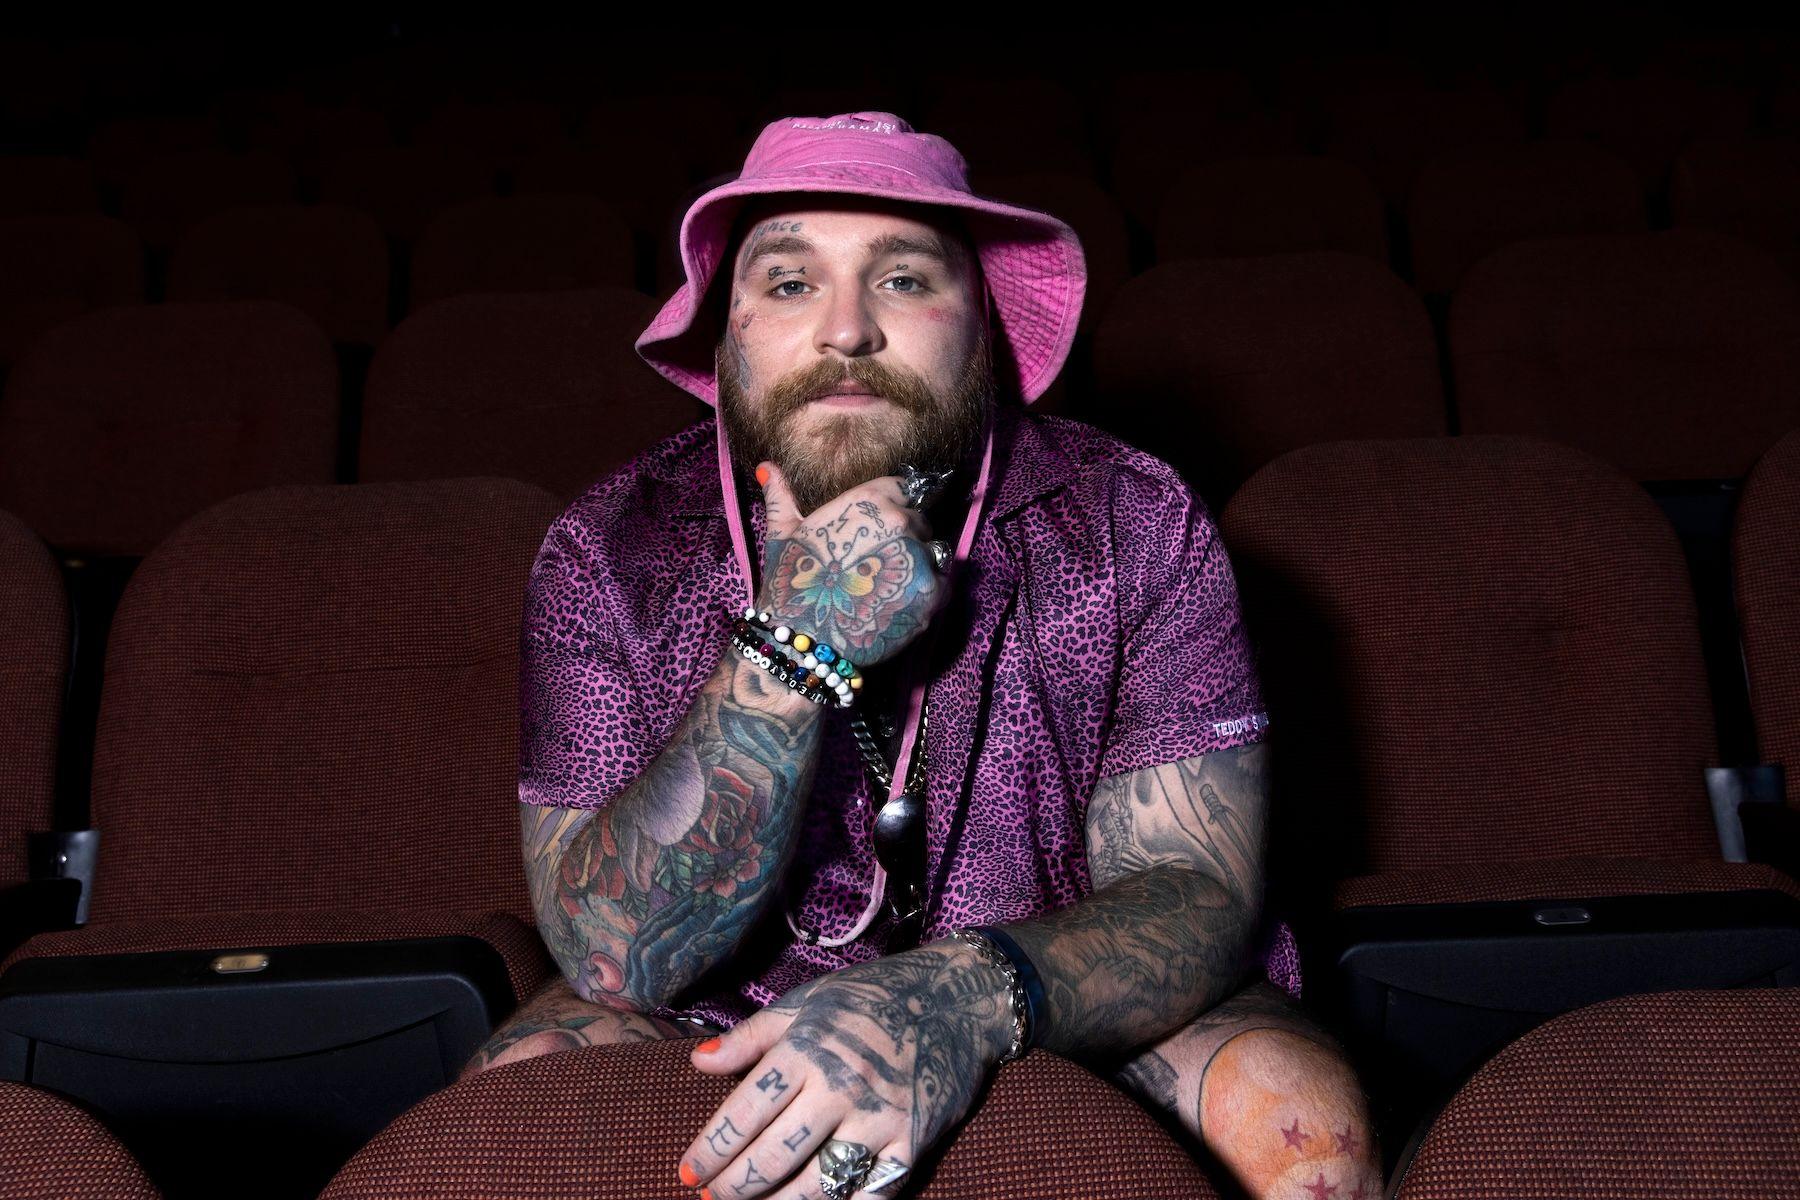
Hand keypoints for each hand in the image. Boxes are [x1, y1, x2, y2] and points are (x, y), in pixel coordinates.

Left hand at [679, 941, 1014, 1198]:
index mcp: (807, 1049)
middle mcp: (841, 1087)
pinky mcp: (912, 1143)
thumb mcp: (806, 1001)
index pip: (744, 1113)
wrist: (956, 998)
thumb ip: (751, 1037)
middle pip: (773, 1157)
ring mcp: (879, 1120)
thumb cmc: (871, 996)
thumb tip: (699, 1062)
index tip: (690, 1171)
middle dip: (734, 1187)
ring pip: (816, 1186)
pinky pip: (868, 1194)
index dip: (711, 1149)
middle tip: (712, 1197)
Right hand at [753, 461, 945, 667]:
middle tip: (878, 564)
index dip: (895, 507)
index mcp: (868, 500)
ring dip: (918, 565)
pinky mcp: (932, 594)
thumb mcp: (782, 534)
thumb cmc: (790, 584)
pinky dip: (927, 593)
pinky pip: (942, 583)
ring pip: (933, 552)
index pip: (904, 488)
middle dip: (905, 538)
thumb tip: (768, 467)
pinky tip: (899, 602)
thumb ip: (782, 496)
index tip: (883, 527)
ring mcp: (919, 558)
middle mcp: (900, 522)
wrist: (804, 639)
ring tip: (888, 586)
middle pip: (920, 521)